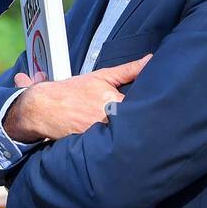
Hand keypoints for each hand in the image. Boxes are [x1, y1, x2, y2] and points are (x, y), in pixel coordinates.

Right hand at [4, 54, 150, 142]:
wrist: (41, 108)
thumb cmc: (71, 92)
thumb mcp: (100, 77)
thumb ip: (128, 70)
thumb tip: (151, 59)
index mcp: (112, 101)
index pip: (142, 108)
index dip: (155, 109)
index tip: (165, 109)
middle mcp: (106, 119)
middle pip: (135, 125)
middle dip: (146, 125)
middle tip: (161, 126)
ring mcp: (98, 135)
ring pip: (123, 138)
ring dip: (132, 137)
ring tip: (145, 138)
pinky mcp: (90, 146)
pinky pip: (109, 148)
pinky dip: (116, 147)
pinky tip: (123, 147)